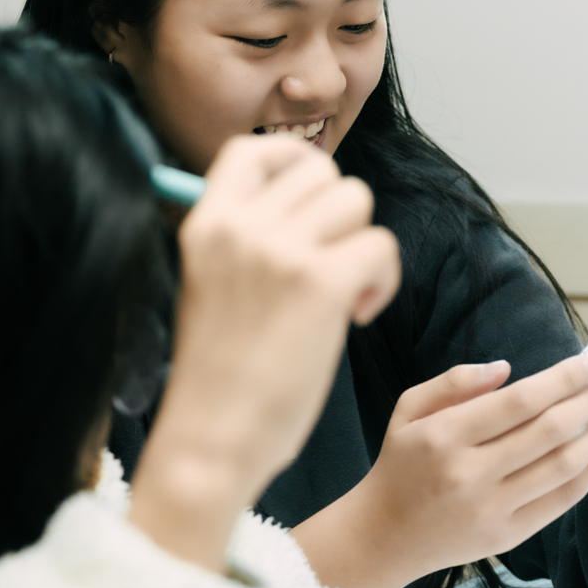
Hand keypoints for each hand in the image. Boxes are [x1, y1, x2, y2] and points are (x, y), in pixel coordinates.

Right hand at [129, 134, 399, 571]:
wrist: (213, 438)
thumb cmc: (217, 376)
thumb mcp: (210, 287)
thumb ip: (244, 242)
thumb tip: (304, 210)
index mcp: (205, 224)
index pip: (249, 149)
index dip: (290, 161)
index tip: (308, 199)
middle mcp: (241, 227)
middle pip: (320, 172)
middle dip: (339, 214)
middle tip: (330, 265)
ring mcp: (281, 251)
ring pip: (357, 201)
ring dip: (364, 245)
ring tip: (345, 296)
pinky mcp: (322, 283)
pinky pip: (380, 246)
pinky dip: (382, 280)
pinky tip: (356, 315)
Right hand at [292, 353, 587, 587]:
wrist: (385, 533)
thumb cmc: (401, 463)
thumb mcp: (408, 409)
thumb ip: (454, 381)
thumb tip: (507, 368)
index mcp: (444, 435)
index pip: (518, 401)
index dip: (561, 379)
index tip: (586, 362)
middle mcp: (469, 473)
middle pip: (547, 431)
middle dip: (586, 400)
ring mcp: (491, 509)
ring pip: (562, 467)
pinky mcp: (506, 537)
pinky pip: (560, 502)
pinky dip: (586, 475)